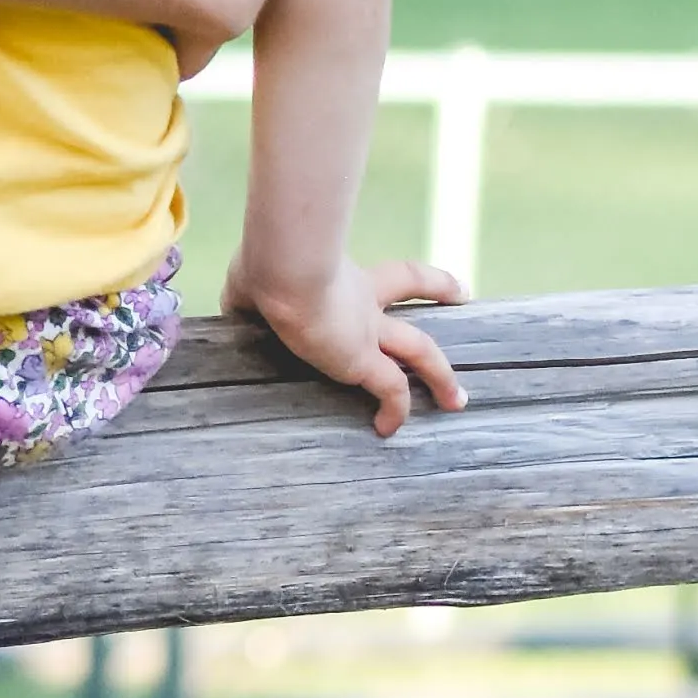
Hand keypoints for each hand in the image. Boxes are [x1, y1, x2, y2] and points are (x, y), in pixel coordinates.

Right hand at [222, 252, 466, 436]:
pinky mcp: (362, 359)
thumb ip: (249, 299)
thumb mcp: (251, 283)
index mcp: (340, 277)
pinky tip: (387, 430)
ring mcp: (367, 329)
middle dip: (438, 289)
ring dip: (441, 374)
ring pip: (420, 350)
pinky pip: (389, 390)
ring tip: (456, 399)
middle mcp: (362, 298)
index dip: (400, 267)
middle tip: (461, 294)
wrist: (283, 272)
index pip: (373, 268)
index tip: (425, 268)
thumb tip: (236, 312)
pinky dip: (394, 411)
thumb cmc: (262, 268)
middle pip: (408, 285)